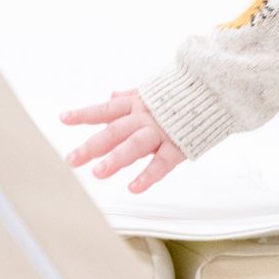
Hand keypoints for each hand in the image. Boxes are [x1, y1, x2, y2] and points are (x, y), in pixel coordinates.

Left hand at [60, 89, 186, 193]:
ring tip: (98, 173)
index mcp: (137, 104)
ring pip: (134, 146)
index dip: (84, 114)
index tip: (63, 118)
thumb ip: (130, 97)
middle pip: (114, 131)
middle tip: (72, 160)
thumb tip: (111, 96)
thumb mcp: (153, 91)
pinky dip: (148, 176)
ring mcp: (161, 132)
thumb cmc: (182, 94)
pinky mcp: (179, 146)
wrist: (215, 89)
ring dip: (115, 159)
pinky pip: (162, 162)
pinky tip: (133, 188)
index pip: (105, 109)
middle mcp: (145, 118)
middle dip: (91, 146)